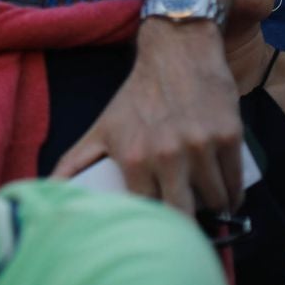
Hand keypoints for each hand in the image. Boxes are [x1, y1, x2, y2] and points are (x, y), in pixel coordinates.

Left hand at [53, 20, 242, 213]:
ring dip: (212, 209)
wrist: (177, 55)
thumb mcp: (102, 128)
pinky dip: (233, 196)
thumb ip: (74, 162)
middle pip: (182, 215)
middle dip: (184, 226)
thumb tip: (49, 189)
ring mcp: (201, 147)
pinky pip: (235, 185)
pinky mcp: (229, 138)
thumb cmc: (137, 97)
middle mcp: (168, 155)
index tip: (153, 229)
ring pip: (215, 202)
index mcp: (133, 158)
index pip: (145, 213)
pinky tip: (225, 197)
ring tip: (202, 205)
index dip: (151, 225)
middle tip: (181, 226)